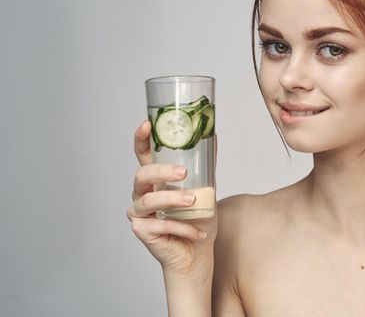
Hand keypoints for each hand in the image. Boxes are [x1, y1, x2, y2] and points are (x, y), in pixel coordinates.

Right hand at [127, 120, 218, 275]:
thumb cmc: (198, 219)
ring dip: (172, 200)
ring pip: (148, 200)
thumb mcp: (206, 189)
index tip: (147, 124)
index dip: (141, 139)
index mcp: (155, 179)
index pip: (143, 155)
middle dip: (161, 172)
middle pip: (141, 175)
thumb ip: (206, 167)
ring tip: (192, 201)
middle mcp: (142, 193)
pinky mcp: (142, 231)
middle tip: (183, 173)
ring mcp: (139, 213)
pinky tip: (198, 232)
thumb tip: (213, 137)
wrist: (197, 252)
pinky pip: (160, 225)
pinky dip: (183, 228)